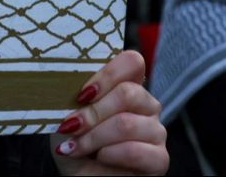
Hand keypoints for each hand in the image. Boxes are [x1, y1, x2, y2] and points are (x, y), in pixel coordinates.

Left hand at [49, 51, 168, 174]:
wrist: (79, 176)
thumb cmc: (74, 141)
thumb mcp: (66, 113)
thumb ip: (72, 93)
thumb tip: (69, 80)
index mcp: (126, 85)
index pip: (132, 61)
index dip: (107, 74)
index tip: (82, 94)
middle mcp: (146, 104)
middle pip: (128, 93)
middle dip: (93, 113)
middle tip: (72, 126)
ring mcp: (156, 130)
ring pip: (127, 123)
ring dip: (95, 137)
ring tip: (78, 147)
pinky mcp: (159, 158)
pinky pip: (136, 150)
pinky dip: (110, 154)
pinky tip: (100, 158)